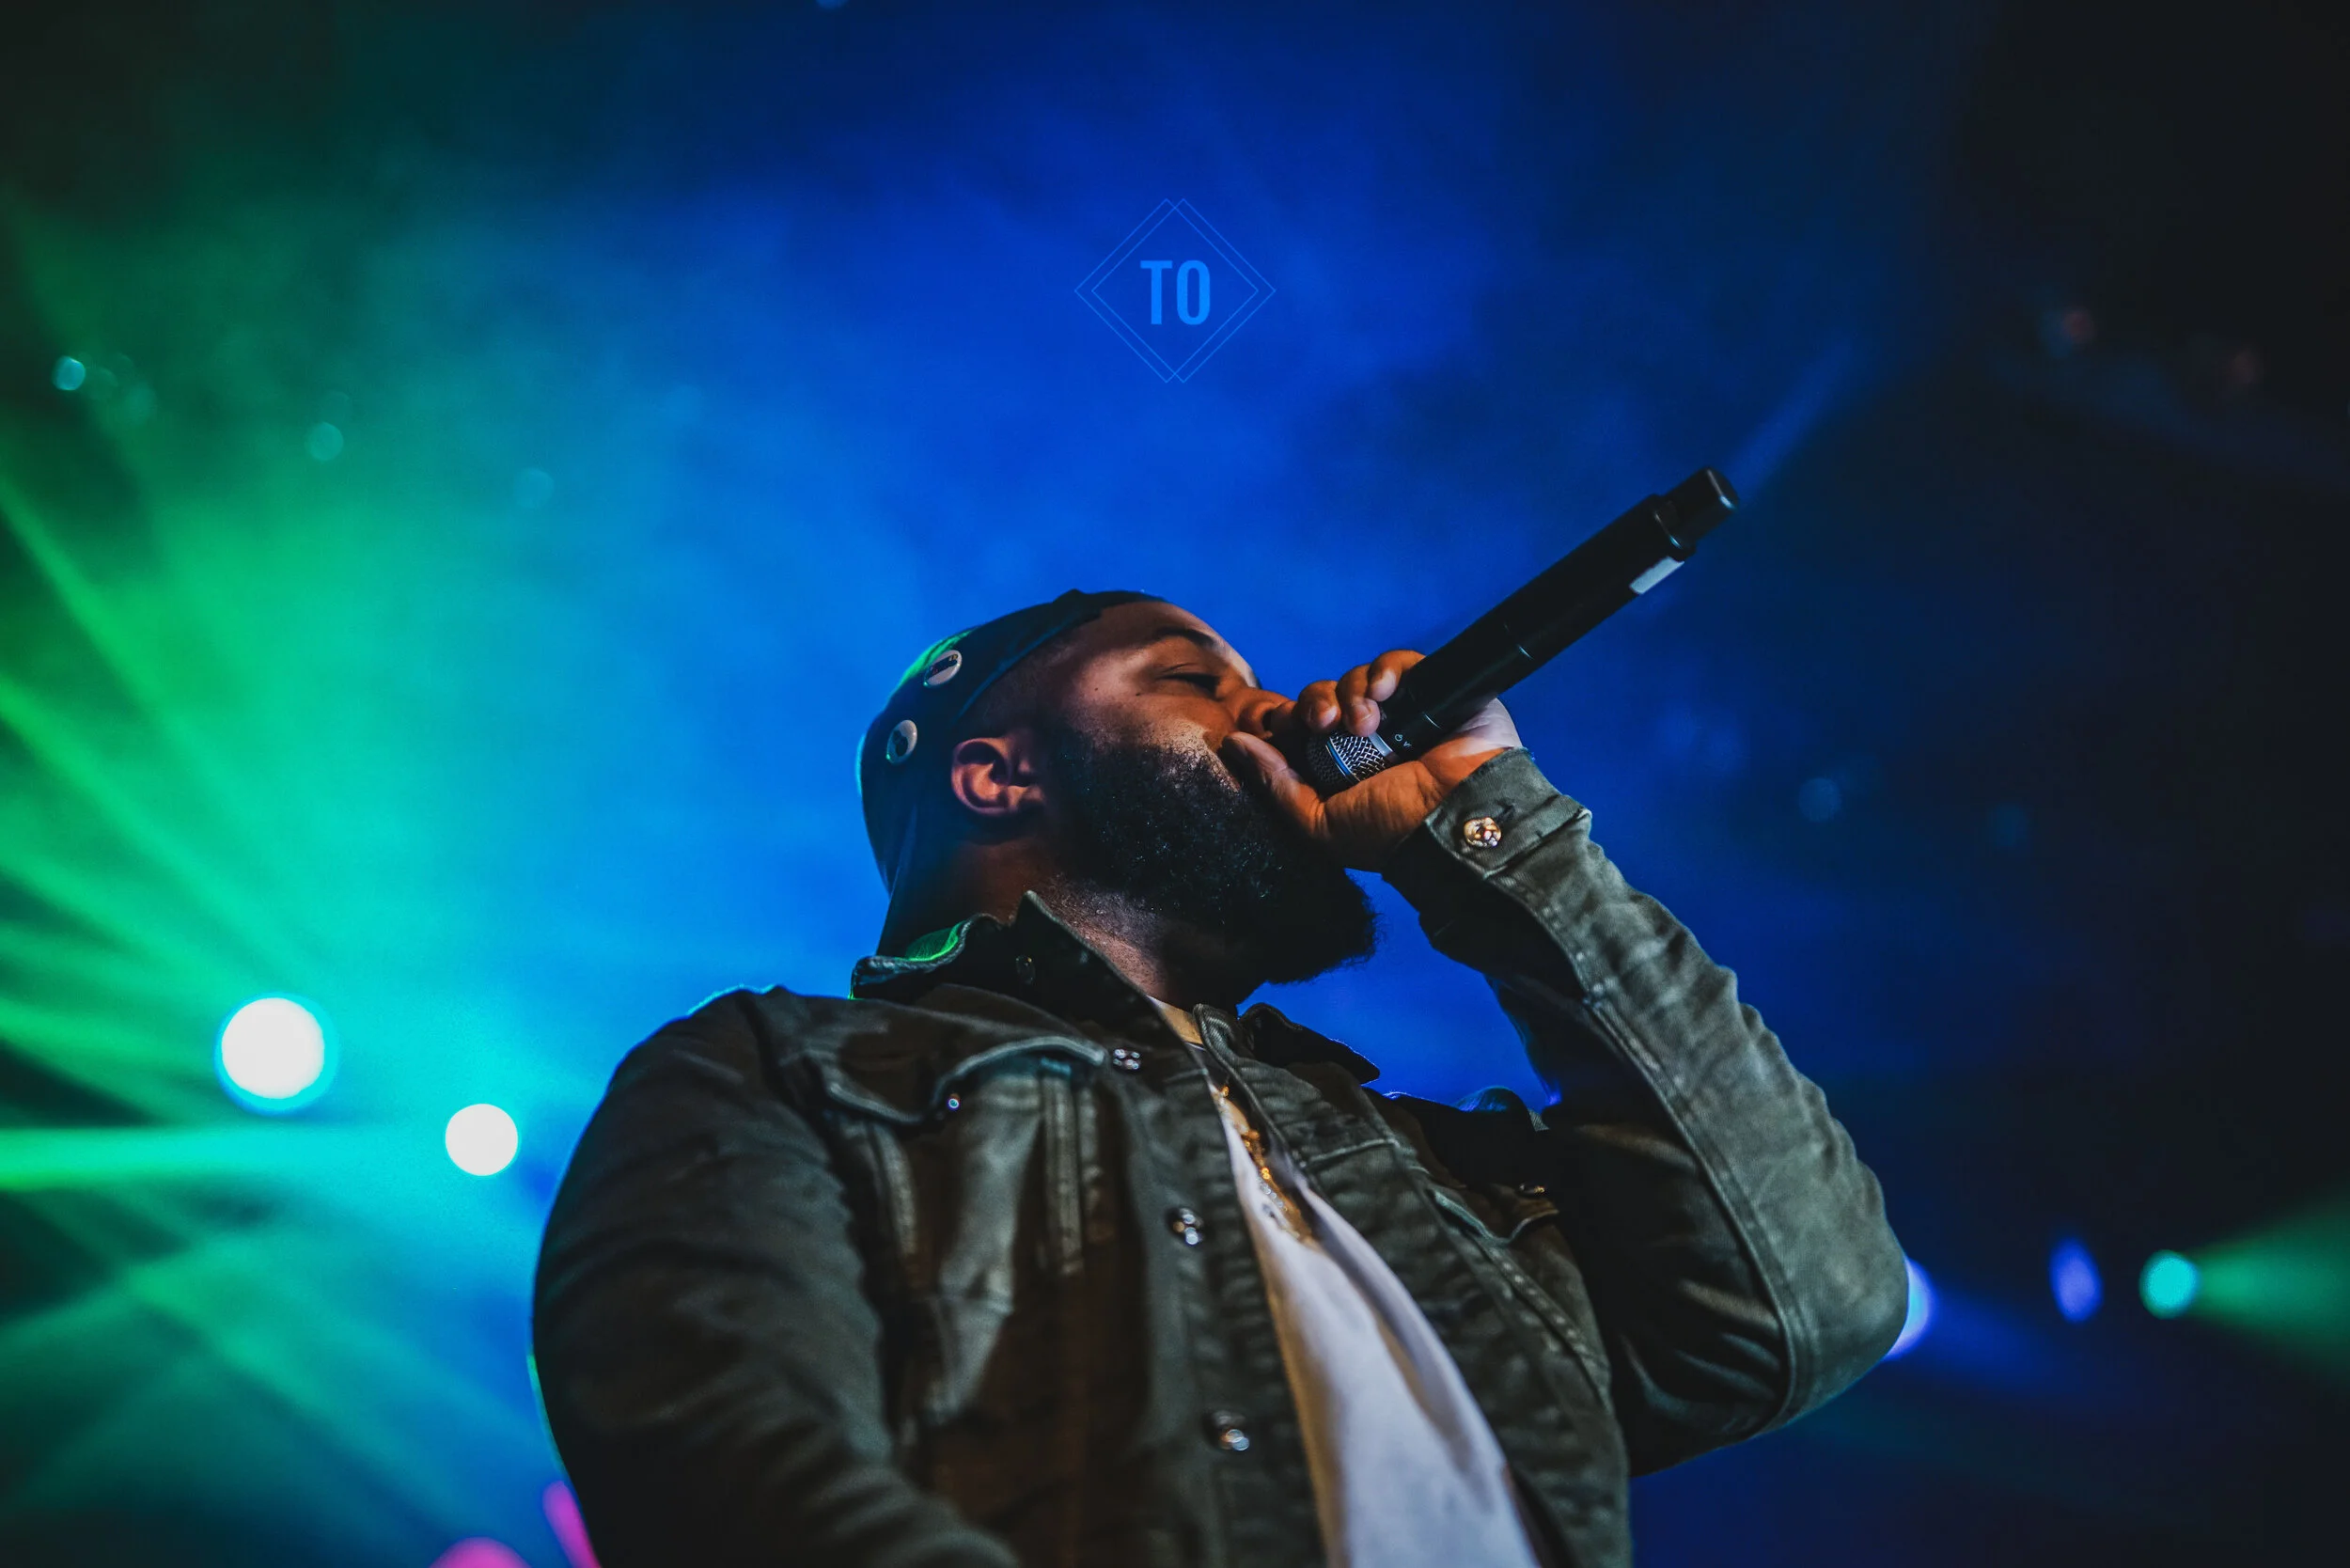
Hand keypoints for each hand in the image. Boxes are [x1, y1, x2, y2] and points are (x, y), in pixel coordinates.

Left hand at [1223, 650, 1521, 870]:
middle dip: (1315, 704)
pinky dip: (1385, 669)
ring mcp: (1401, 714)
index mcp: (1339, 767)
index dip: (1287, 719)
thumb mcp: (1319, 824)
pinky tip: (1385, 691)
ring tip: (1366, 722)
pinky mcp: (1433, 691)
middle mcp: (1368, 739)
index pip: (1300, 727)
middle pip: (1323, 698)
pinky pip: (1398, 663)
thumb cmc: (1390, 832)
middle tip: (1323, 724)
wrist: (1455, 821)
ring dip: (1350, 693)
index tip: (1284, 727)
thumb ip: (1275, 785)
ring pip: (1355, 680)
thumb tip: (1233, 742)